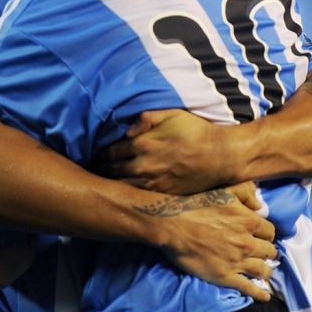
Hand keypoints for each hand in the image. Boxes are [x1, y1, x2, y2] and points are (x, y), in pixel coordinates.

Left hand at [97, 109, 229, 193]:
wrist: (219, 156)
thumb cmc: (196, 131)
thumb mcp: (171, 114)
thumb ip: (145, 118)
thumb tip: (126, 130)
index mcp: (143, 144)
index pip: (110, 151)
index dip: (99, 153)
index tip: (93, 154)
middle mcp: (144, 166)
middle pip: (111, 170)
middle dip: (100, 168)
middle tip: (92, 169)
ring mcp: (152, 183)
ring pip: (120, 186)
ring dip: (109, 183)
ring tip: (101, 182)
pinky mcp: (162, 196)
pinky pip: (136, 197)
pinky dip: (126, 194)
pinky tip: (121, 192)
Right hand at [155, 181, 275, 301]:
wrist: (175, 225)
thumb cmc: (198, 205)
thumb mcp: (225, 191)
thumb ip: (246, 192)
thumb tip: (260, 205)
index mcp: (249, 221)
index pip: (270, 232)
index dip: (266, 234)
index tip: (261, 236)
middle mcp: (247, 243)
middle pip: (269, 251)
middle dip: (267, 252)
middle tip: (262, 253)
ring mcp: (237, 261)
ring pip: (263, 270)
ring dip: (265, 271)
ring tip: (263, 271)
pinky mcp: (226, 276)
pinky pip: (248, 288)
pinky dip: (259, 294)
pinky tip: (264, 296)